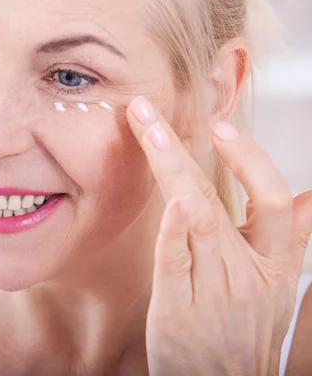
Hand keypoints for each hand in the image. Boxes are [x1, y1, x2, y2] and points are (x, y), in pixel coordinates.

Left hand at [126, 96, 311, 375]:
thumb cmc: (243, 333)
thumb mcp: (278, 290)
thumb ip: (289, 241)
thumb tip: (307, 197)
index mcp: (273, 264)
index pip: (272, 199)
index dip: (250, 160)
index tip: (220, 127)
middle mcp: (245, 273)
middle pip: (221, 198)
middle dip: (184, 148)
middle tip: (150, 110)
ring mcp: (211, 291)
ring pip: (198, 220)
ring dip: (172, 170)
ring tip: (149, 130)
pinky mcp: (176, 311)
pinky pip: (176, 264)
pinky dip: (174, 230)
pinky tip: (170, 199)